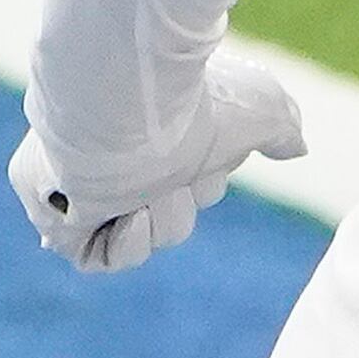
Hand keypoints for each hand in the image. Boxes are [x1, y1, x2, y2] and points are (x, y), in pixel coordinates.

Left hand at [11, 55, 305, 271]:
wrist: (125, 104)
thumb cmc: (196, 99)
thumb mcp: (261, 109)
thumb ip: (280, 129)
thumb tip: (296, 148)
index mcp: (165, 132)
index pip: (194, 177)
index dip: (209, 178)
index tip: (208, 158)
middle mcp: (127, 158)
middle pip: (174, 209)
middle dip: (188, 198)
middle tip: (177, 173)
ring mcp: (92, 187)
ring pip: (143, 235)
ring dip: (161, 218)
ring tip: (146, 190)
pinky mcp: (62, 215)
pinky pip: (97, 258)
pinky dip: (125, 245)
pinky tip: (131, 214)